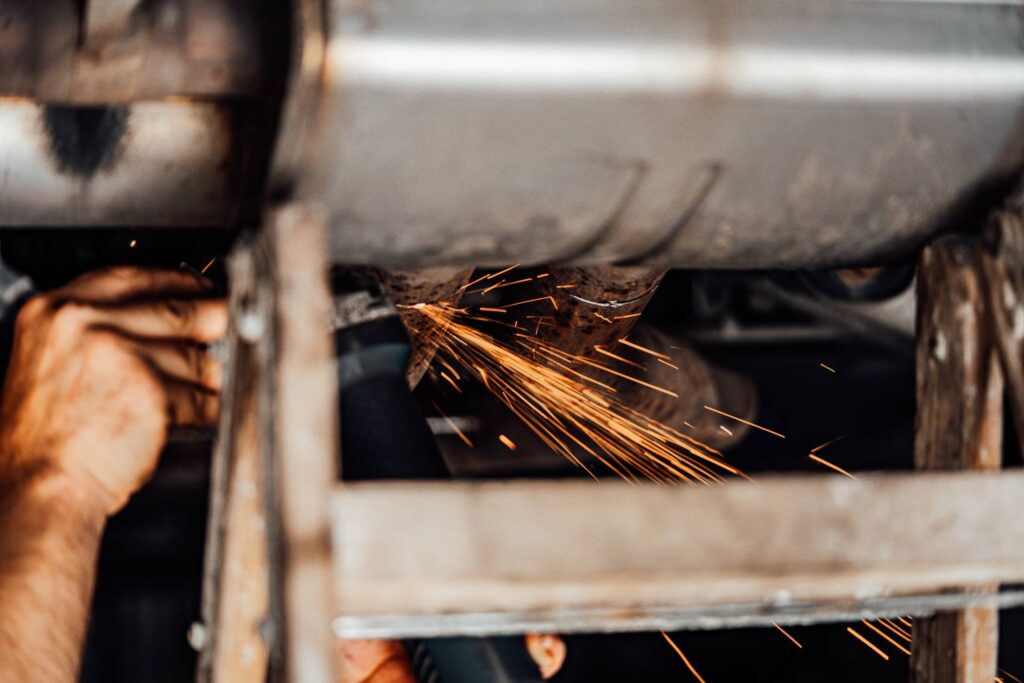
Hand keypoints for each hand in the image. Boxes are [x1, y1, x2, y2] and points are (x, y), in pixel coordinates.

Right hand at [0, 267, 226, 514]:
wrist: (38, 488)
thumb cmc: (46, 439)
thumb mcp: (54, 362)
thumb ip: (102, 332)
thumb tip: (168, 323)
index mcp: (55, 311)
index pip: (131, 278)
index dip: (176, 281)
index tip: (201, 286)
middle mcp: (86, 325)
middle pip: (176, 310)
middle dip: (215, 319)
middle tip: (235, 323)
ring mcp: (121, 356)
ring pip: (194, 357)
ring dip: (216, 373)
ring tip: (225, 379)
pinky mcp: (152, 393)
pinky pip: (202, 396)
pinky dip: (216, 406)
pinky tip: (220, 408)